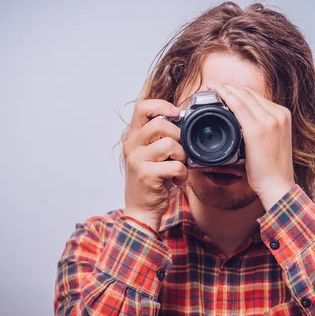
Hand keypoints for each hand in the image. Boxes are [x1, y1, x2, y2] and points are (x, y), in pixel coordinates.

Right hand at [122, 99, 188, 231]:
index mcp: (133, 136)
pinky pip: (175, 166)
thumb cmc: (151, 180)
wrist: (141, 210)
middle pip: (159, 124)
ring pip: (169, 144)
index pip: (142, 107)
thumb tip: (182, 120)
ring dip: (181, 156)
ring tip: (177, 165)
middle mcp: (132, 146)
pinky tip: (176, 180)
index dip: (162, 105)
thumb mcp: (151, 154)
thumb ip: (160, 137)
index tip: (176, 114)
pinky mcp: (147, 175)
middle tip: (179, 150)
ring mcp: (137, 160)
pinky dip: (182, 174)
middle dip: (177, 135)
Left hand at [206, 81, 295, 209]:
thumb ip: (262, 128)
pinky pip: (238, 106)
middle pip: (250, 92)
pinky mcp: (257, 129)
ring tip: (213, 86)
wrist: (278, 185)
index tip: (226, 88)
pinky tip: (217, 92)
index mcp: (283, 115)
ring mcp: (269, 120)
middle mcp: (278, 114)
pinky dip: (226, 96)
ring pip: (243, 96)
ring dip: (226, 88)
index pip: (258, 96)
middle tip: (215, 85)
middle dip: (231, 86)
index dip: (239, 90)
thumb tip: (243, 123)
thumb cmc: (272, 169)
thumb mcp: (273, 141)